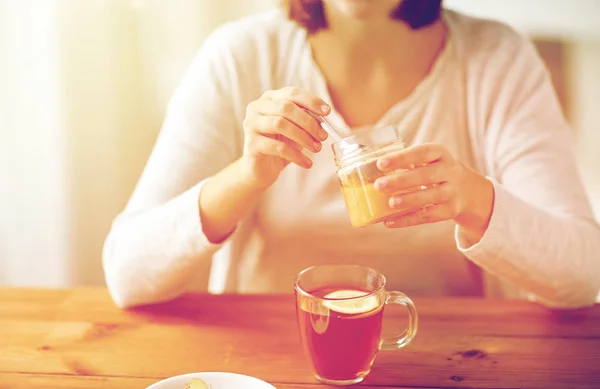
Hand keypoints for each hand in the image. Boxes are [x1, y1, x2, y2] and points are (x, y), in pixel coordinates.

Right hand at [242, 86, 329, 189]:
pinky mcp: (251, 144)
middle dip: (308, 122)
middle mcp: (257, 108)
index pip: (292, 93)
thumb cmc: (280, 145)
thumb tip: (323, 120)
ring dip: (303, 137)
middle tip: (323, 136)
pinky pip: (277, 147)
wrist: (262, 169)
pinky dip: (296, 155)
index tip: (327, 112)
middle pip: (286, 107)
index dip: (311, 101)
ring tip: (316, 148)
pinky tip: (307, 163)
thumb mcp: (295, 129)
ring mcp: (251, 125)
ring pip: (280, 124)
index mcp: (269, 99)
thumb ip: (306, 120)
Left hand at [374, 143, 493, 240]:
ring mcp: (452, 192)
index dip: (401, 158)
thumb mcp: (427, 160)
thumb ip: (404, 161)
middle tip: (379, 185)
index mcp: (440, 153)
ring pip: (430, 197)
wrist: (467, 189)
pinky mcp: (451, 210)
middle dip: (401, 181)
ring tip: (390, 203)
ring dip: (409, 200)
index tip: (380, 164)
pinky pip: (428, 216)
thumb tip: (366, 168)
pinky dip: (408, 220)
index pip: (421, 153)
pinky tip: (389, 222)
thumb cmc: (434, 170)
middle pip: (426, 175)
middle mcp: (450, 171)